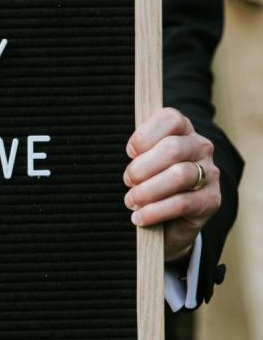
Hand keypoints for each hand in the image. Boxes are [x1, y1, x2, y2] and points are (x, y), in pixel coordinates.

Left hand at [124, 108, 220, 261]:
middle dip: (142, 168)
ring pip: (179, 175)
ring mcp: (209, 173)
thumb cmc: (152, 183)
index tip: (130, 152)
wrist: (171, 220)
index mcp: (183, 130)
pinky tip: (140, 217)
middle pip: (172, 148)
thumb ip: (139, 151)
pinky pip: (182, 203)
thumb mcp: (143, 162)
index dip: (145, 135)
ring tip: (132, 202)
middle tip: (128, 182)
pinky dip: (155, 211)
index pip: (170, 118)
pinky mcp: (211, 200)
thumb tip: (132, 153)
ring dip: (148, 191)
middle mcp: (200, 147)